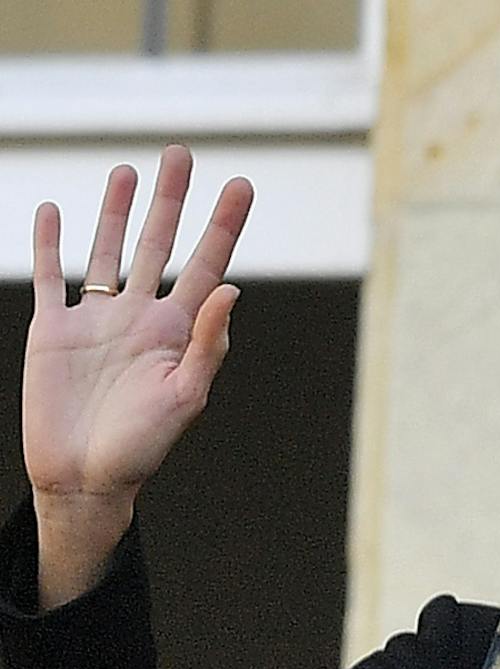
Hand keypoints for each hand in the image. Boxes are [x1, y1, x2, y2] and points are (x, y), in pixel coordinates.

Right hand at [21, 146, 250, 604]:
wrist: (85, 477)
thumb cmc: (144, 447)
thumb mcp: (186, 396)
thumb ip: (208, 342)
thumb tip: (232, 288)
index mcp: (177, 332)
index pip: (207, 266)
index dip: (223, 226)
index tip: (240, 185)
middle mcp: (140, 317)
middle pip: (157, 244)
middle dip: (171, 201)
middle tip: (181, 154)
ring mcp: (96, 320)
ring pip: (107, 251)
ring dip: (115, 212)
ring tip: (126, 171)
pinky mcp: (53, 330)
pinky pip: (52, 278)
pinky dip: (52, 244)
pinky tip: (57, 212)